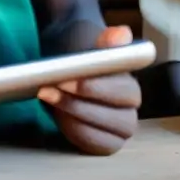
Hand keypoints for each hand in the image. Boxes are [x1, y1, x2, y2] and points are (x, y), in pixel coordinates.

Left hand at [37, 26, 140, 154]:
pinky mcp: (101, 143)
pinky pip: (90, 145)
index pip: (122, 94)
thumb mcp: (92, 39)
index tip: (66, 80)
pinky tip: (56, 114)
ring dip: (71, 117)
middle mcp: (130, 113)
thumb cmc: (82, 53)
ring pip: (101, 134)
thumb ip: (107, 40)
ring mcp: (116, 131)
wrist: (69, 63)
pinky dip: (72, 131)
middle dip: (77, 105)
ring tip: (47, 98)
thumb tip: (121, 34)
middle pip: (113, 119)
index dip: (93, 89)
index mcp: (132, 87)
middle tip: (48, 90)